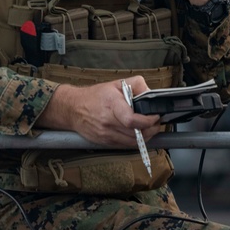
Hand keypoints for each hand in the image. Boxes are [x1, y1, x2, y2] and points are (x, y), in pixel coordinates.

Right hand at [39, 76, 161, 146]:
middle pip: (135, 133)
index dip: (148, 121)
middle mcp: (108, 122)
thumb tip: (151, 94)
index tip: (155, 116)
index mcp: (112, 105)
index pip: (132, 120)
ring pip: (132, 142)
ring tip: (151, 128)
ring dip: (146, 137)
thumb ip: (137, 85)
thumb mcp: (117, 84)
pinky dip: (135, 142)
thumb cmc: (95, 96)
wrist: (73, 109)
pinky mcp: (105, 142)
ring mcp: (106, 134)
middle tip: (157, 123)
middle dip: (151, 129)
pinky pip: (125, 146)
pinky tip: (140, 134)